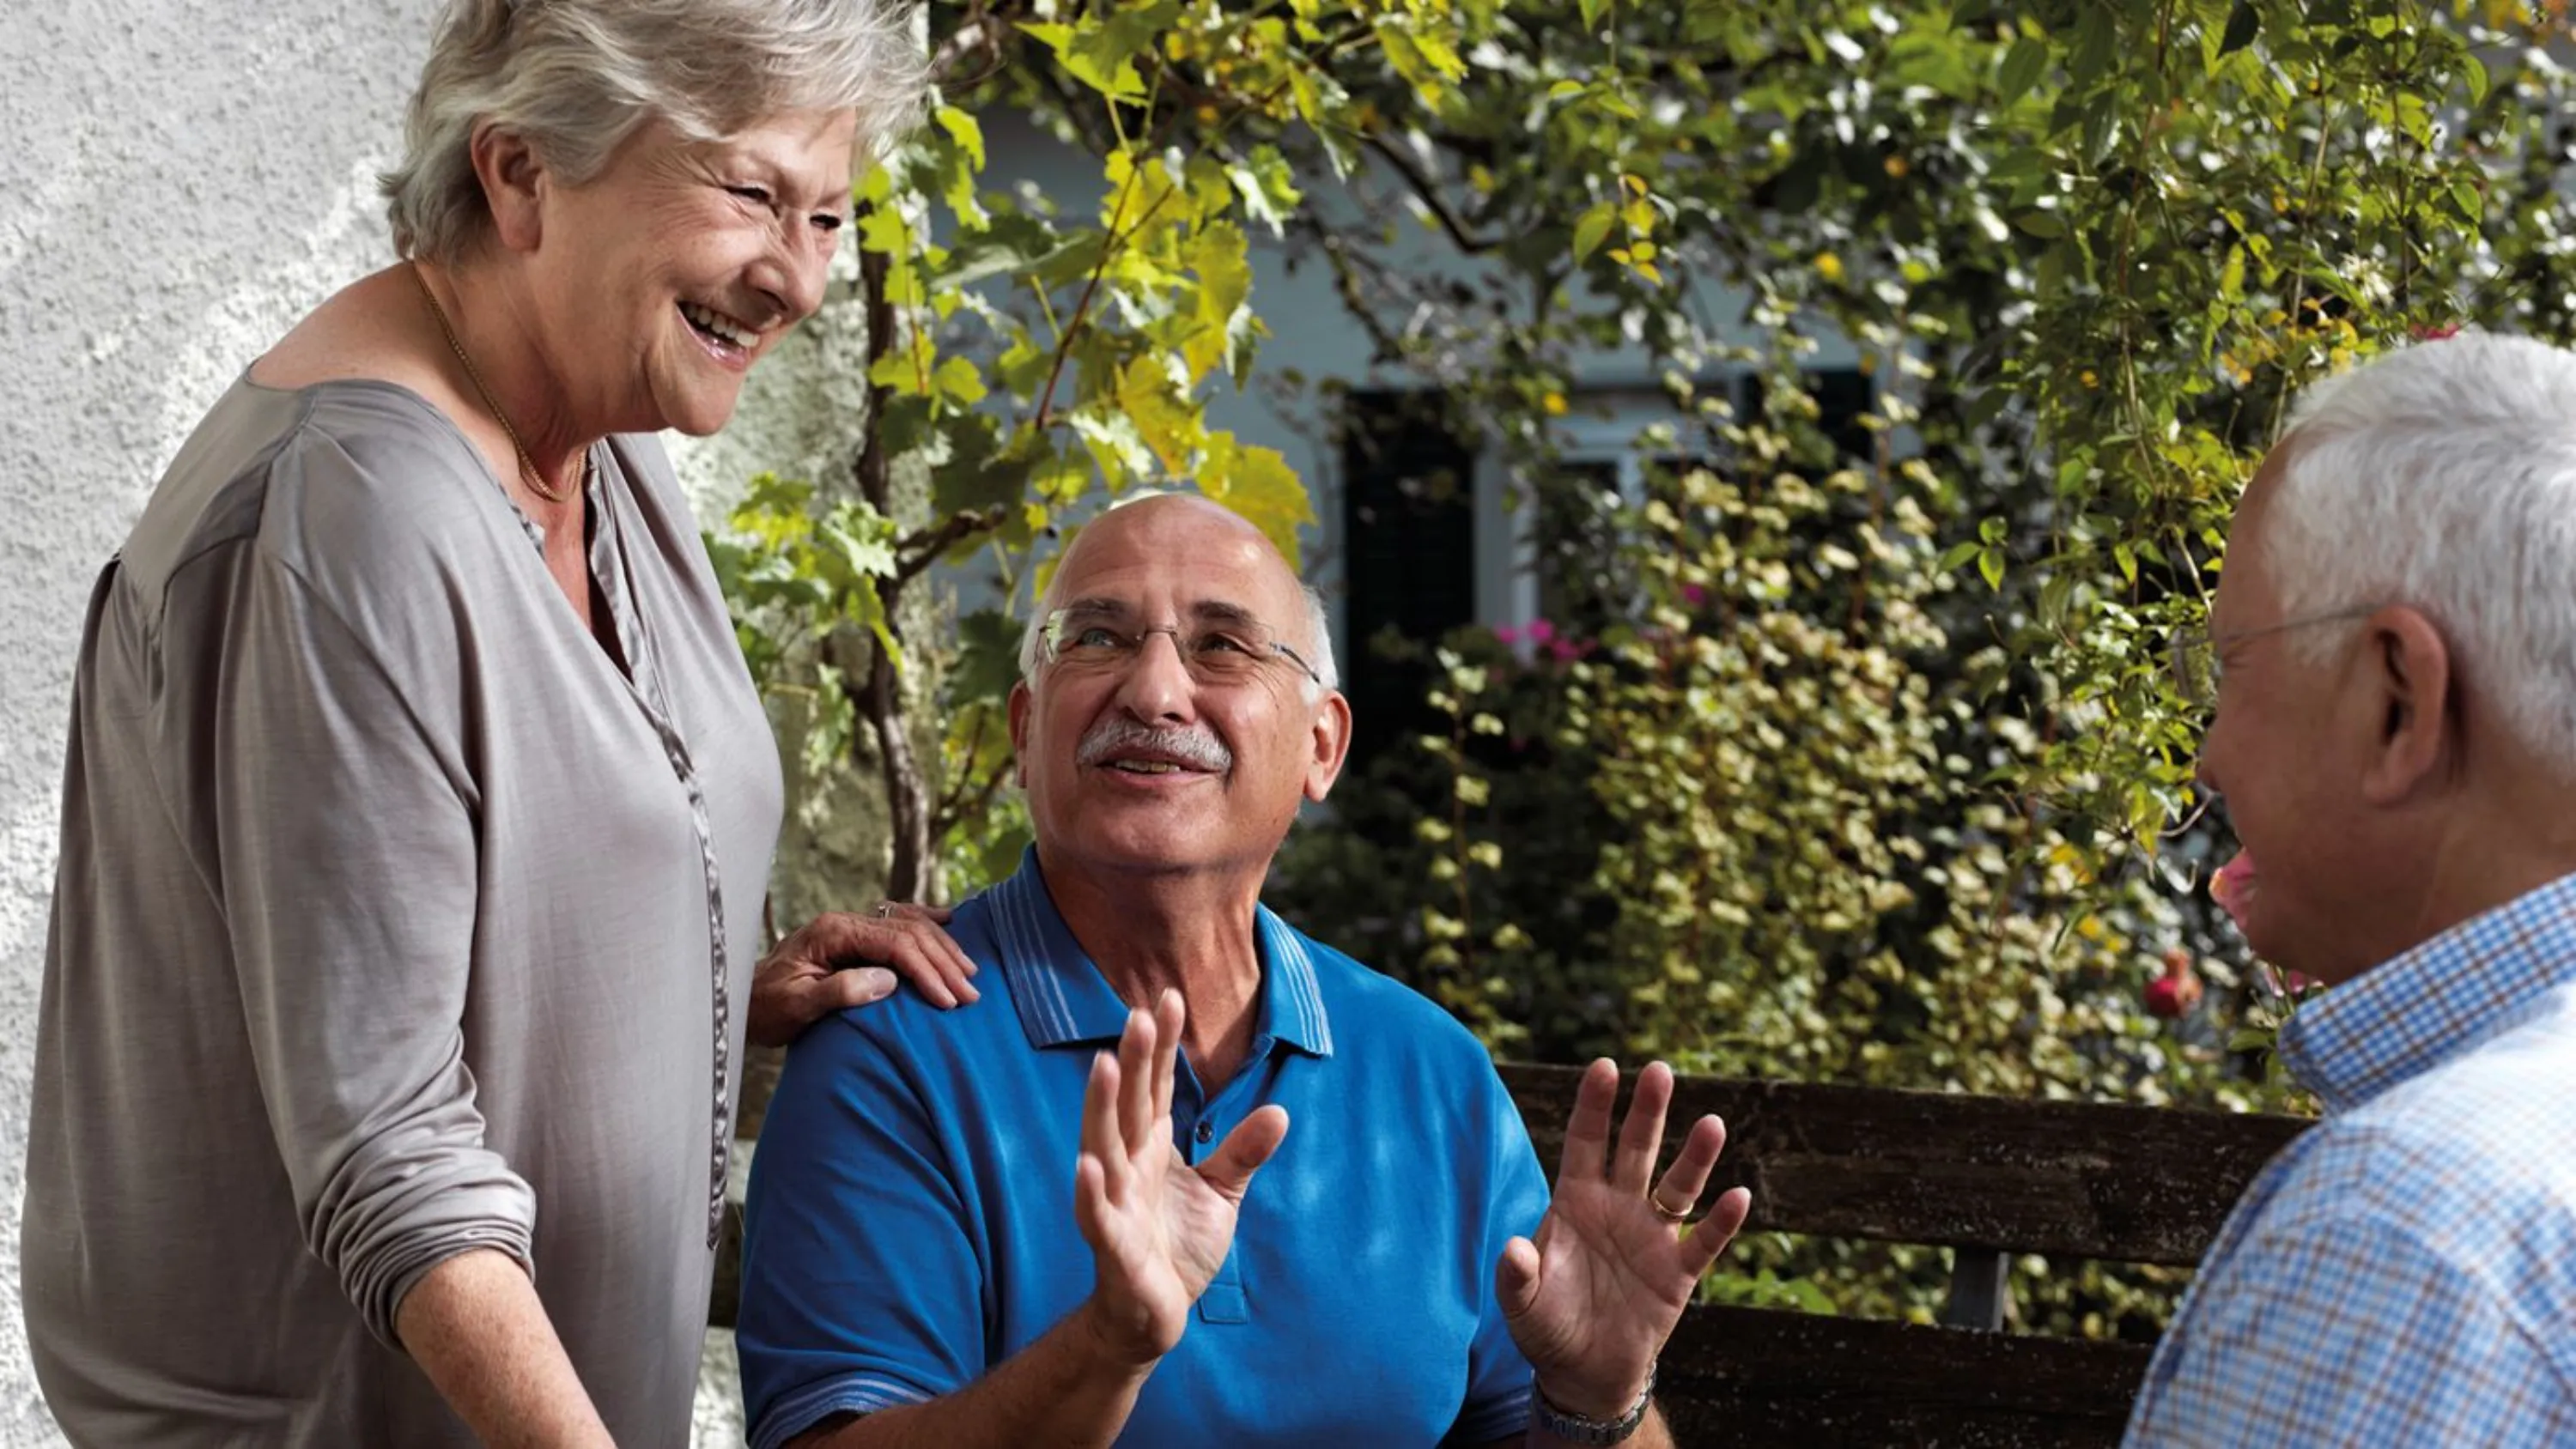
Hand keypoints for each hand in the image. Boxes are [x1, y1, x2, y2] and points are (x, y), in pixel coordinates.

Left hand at [747, 902, 980, 1047]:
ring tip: (969, 972)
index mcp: (833, 932)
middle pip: (909, 931)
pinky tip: (950, 922)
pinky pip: (899, 920)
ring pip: (910, 923)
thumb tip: (889, 980)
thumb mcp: (798, 1006)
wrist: (744, 1001)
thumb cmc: (767, 1008)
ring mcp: (852, 925)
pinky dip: (928, 922)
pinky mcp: (855, 935)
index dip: (926, 970)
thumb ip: (841, 991)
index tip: (948, 999)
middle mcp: (845, 921)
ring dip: (943, 947)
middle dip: (943, 961)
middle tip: (971, 992)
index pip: (894, 944)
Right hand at [1072, 990, 1289, 1367]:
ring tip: (1105, 1065)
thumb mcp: (1220, 1193)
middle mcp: (1128, 1166)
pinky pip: (1097, 1215)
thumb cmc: (1179, 1247)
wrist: (1156, 1314)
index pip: (1157, 1088)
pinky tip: (1086, 1164)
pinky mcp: (1113, 1246)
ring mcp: (1116, 1202)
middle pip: (1130, 1105)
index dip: (1161, 1046)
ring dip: (1102, 1108)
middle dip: (1135, 1061)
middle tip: (1138, 1013)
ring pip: (1105, 1147)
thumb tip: (1280, 1110)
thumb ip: (1242, 1152)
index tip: (1168, 998)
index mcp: (1151, 1148)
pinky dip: (1090, 1192)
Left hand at [1499, 1059, 1751, 1419]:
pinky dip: (1722, 1221)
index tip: (1605, 1066)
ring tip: (1712, 1124)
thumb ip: (1516, 1275)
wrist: (1584, 1373)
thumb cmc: (1547, 1327)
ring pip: (1677, 1185)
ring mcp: (1651, 1236)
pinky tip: (1738, 1196)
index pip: (1586, 1142)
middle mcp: (1618, 1207)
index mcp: (1576, 1201)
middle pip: (1636, 1149)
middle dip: (1648, 1111)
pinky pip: (1704, 1240)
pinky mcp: (1678, 1272)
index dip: (1594, 1105)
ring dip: (1695, 1156)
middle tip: (1661, 1070)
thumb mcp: (1522, 1305)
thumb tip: (1513, 1247)